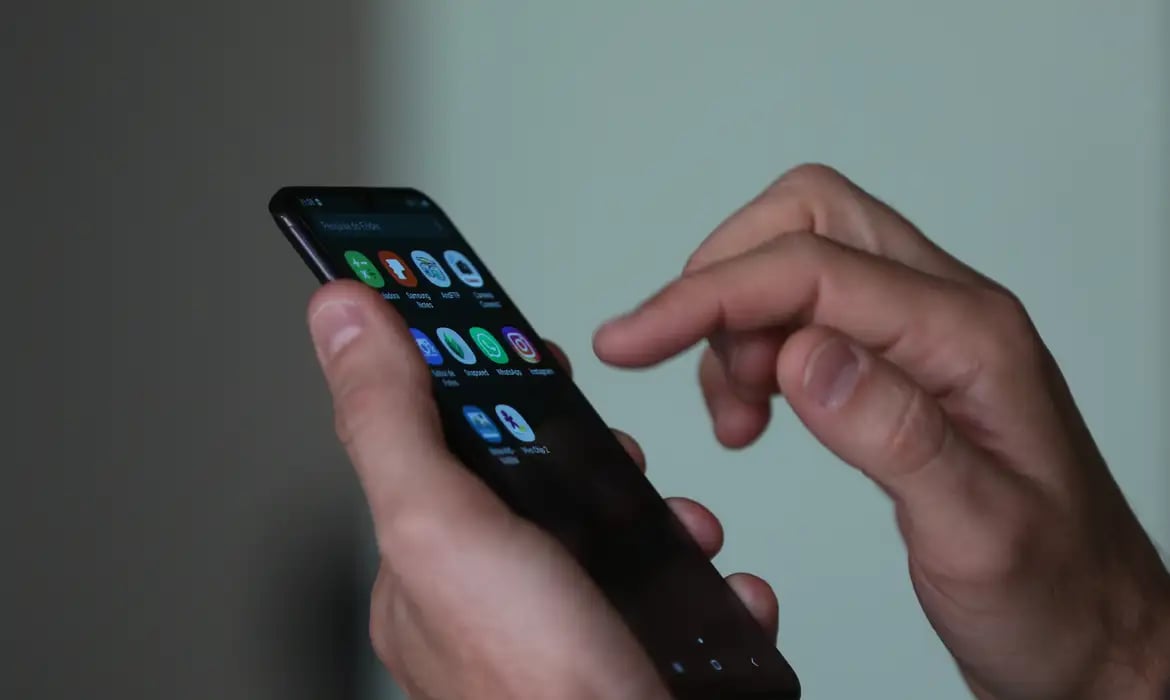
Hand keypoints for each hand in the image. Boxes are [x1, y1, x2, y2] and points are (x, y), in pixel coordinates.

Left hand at [305, 281, 779, 699]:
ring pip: (607, 530)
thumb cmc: (535, 690)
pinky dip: (696, 576)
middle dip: (590, 449)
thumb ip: (391, 420)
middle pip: (533, 478)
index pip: (438, 437)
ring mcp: (559, 627)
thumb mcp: (442, 527)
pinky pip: (663, 588)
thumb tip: (342, 315)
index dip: (480, 379)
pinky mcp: (624, 653)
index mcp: (427, 564)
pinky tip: (713, 585)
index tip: (520, 340)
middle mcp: (487, 597)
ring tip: (680, 522)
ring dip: (658, 511)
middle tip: (616, 450)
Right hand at [594, 164, 1169, 699]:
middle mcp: (949, 315)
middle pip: (811, 220)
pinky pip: (809, 312)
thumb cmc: (1054, 595)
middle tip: (677, 361)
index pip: (813, 270)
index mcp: (970, 341)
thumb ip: (895, 434)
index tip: (631, 340)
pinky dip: (756, 347)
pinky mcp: (902, 365)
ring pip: (802, 258)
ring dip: (737, 320)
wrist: (1095, 633)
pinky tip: (755, 413)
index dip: (709, 295)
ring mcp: (925, 335)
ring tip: (735, 415)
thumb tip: (802, 353)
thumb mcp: (979, 534)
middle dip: (724, 279)